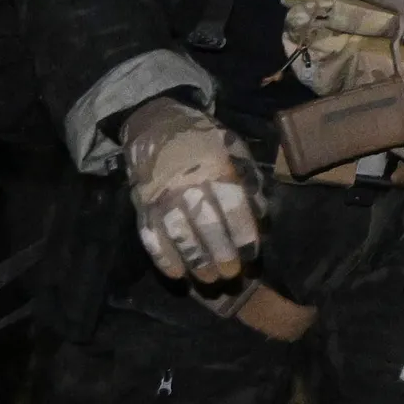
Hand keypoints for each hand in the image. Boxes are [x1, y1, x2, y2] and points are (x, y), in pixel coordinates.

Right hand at [122, 96, 262, 283]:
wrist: (157, 123)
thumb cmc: (204, 138)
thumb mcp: (233, 146)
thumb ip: (248, 178)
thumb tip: (260, 212)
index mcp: (215, 168)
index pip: (233, 207)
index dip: (243, 233)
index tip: (251, 253)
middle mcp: (188, 185)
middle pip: (207, 226)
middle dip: (221, 254)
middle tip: (232, 274)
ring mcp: (162, 197)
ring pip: (179, 236)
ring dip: (195, 261)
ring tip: (209, 280)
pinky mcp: (143, 205)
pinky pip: (150, 236)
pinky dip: (163, 258)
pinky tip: (176, 274)